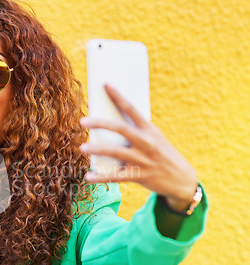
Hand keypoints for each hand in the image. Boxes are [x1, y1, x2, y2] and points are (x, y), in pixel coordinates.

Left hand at [79, 84, 197, 210]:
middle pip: (120, 129)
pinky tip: (88, 177)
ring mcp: (142, 160)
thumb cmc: (162, 155)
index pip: (132, 108)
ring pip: (115, 152)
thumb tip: (108, 125)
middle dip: (100, 123)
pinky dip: (100, 177)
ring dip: (97, 149)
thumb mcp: (154, 139)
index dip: (118, 96)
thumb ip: (135, 131)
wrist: (182, 180)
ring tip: (82, 147)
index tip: (105, 84)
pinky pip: (115, 176)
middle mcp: (146, 143)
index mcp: (150, 129)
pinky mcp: (138, 176)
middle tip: (82, 121)